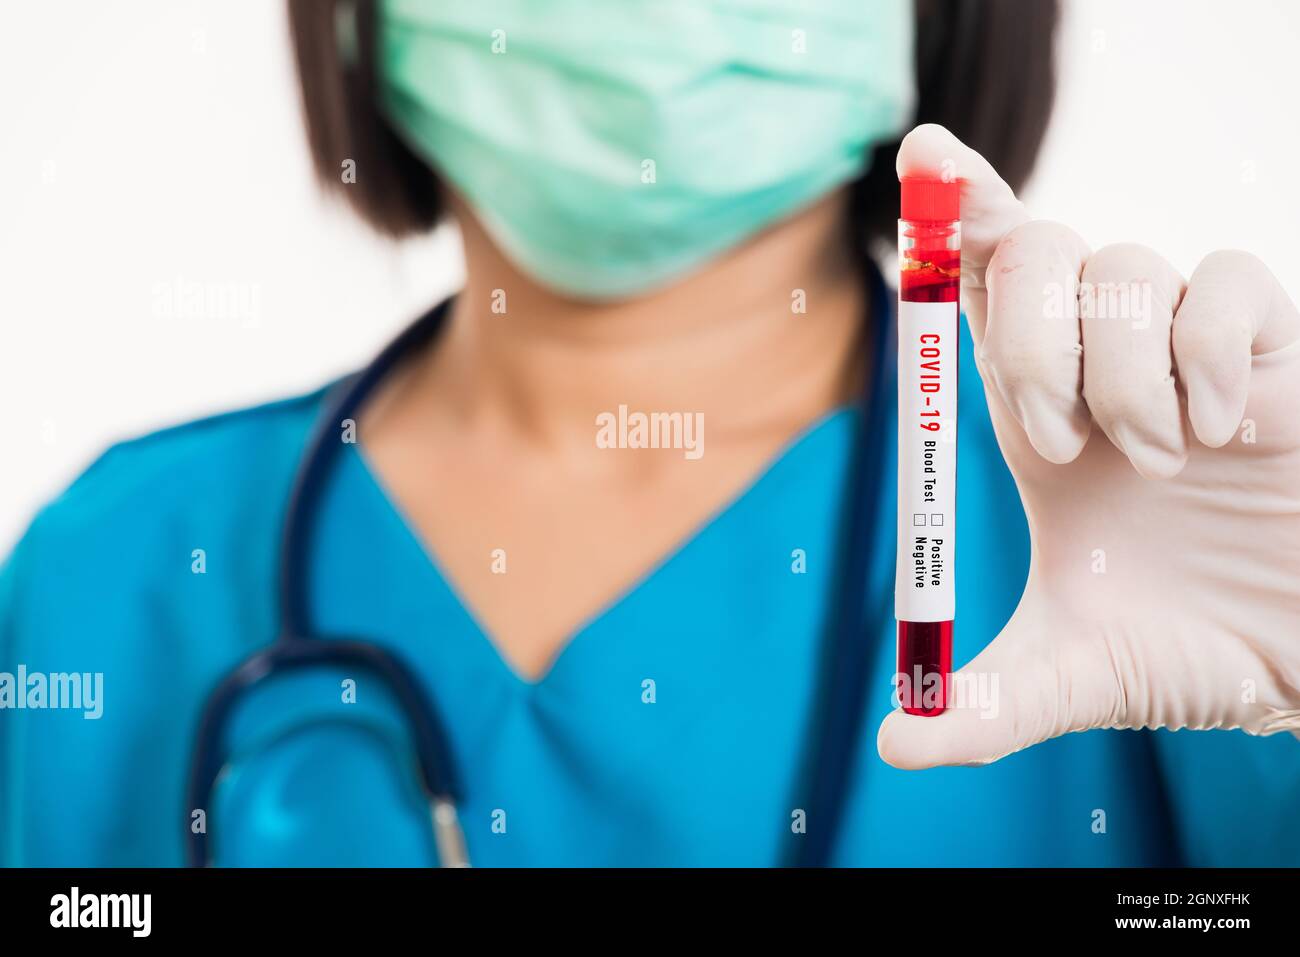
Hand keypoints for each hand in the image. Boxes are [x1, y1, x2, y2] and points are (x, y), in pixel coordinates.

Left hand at [878, 124, 1299, 767]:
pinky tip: (1222, 429)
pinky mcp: (1274, 348)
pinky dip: (1208, 354)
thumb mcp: (1076, 676)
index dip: (957, 214)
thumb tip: (898, 739)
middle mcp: (1101, 364)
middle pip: (1037, 250)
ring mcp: (1188, 348)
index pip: (984, 288)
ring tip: (1160, 463)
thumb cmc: (1192, 647)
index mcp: (1036, 416)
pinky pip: (1230, 281)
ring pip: (1127, 263)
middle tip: (1056, 442)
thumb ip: (986, 703)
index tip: (922, 159)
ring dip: (1119, 370)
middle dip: (1025, 333)